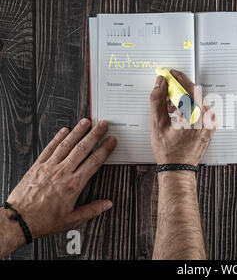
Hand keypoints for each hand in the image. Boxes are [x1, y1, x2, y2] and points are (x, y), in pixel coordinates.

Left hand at [6, 119, 116, 240]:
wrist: (19, 220)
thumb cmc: (43, 220)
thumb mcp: (72, 219)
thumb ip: (92, 210)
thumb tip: (107, 204)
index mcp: (74, 185)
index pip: (94, 162)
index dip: (105, 149)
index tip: (111, 141)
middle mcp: (63, 173)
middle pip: (83, 148)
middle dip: (94, 135)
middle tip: (102, 125)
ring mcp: (49, 167)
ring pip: (67, 145)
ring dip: (78, 132)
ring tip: (86, 122)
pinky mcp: (38, 166)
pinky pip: (49, 148)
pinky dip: (57, 138)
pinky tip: (64, 131)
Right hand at [150, 70, 215, 165]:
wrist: (178, 169)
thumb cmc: (169, 152)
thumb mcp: (157, 124)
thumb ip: (157, 101)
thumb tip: (159, 84)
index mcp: (196, 117)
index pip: (189, 88)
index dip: (178, 78)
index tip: (169, 74)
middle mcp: (206, 119)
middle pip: (194, 93)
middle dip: (178, 89)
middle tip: (165, 89)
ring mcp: (210, 123)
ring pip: (197, 101)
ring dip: (183, 99)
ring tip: (168, 106)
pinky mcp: (209, 127)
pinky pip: (200, 110)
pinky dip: (188, 107)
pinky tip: (177, 113)